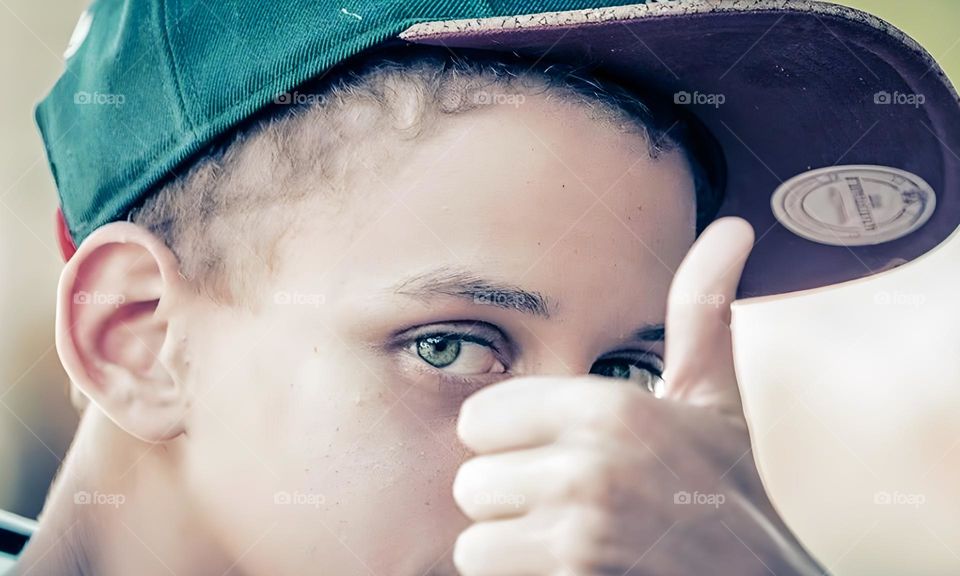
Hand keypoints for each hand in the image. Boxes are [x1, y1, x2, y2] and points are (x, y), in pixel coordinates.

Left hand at [452, 217, 824, 575]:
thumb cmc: (727, 490)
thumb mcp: (714, 398)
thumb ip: (701, 311)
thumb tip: (731, 227)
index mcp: (607, 409)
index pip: (478, 419)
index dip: (511, 440)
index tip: (554, 451)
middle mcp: (587, 469)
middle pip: (470, 482)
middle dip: (511, 497)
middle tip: (568, 502)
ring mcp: (579, 537)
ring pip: (475, 538)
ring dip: (512, 544)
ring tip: (568, 538)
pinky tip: (570, 569)